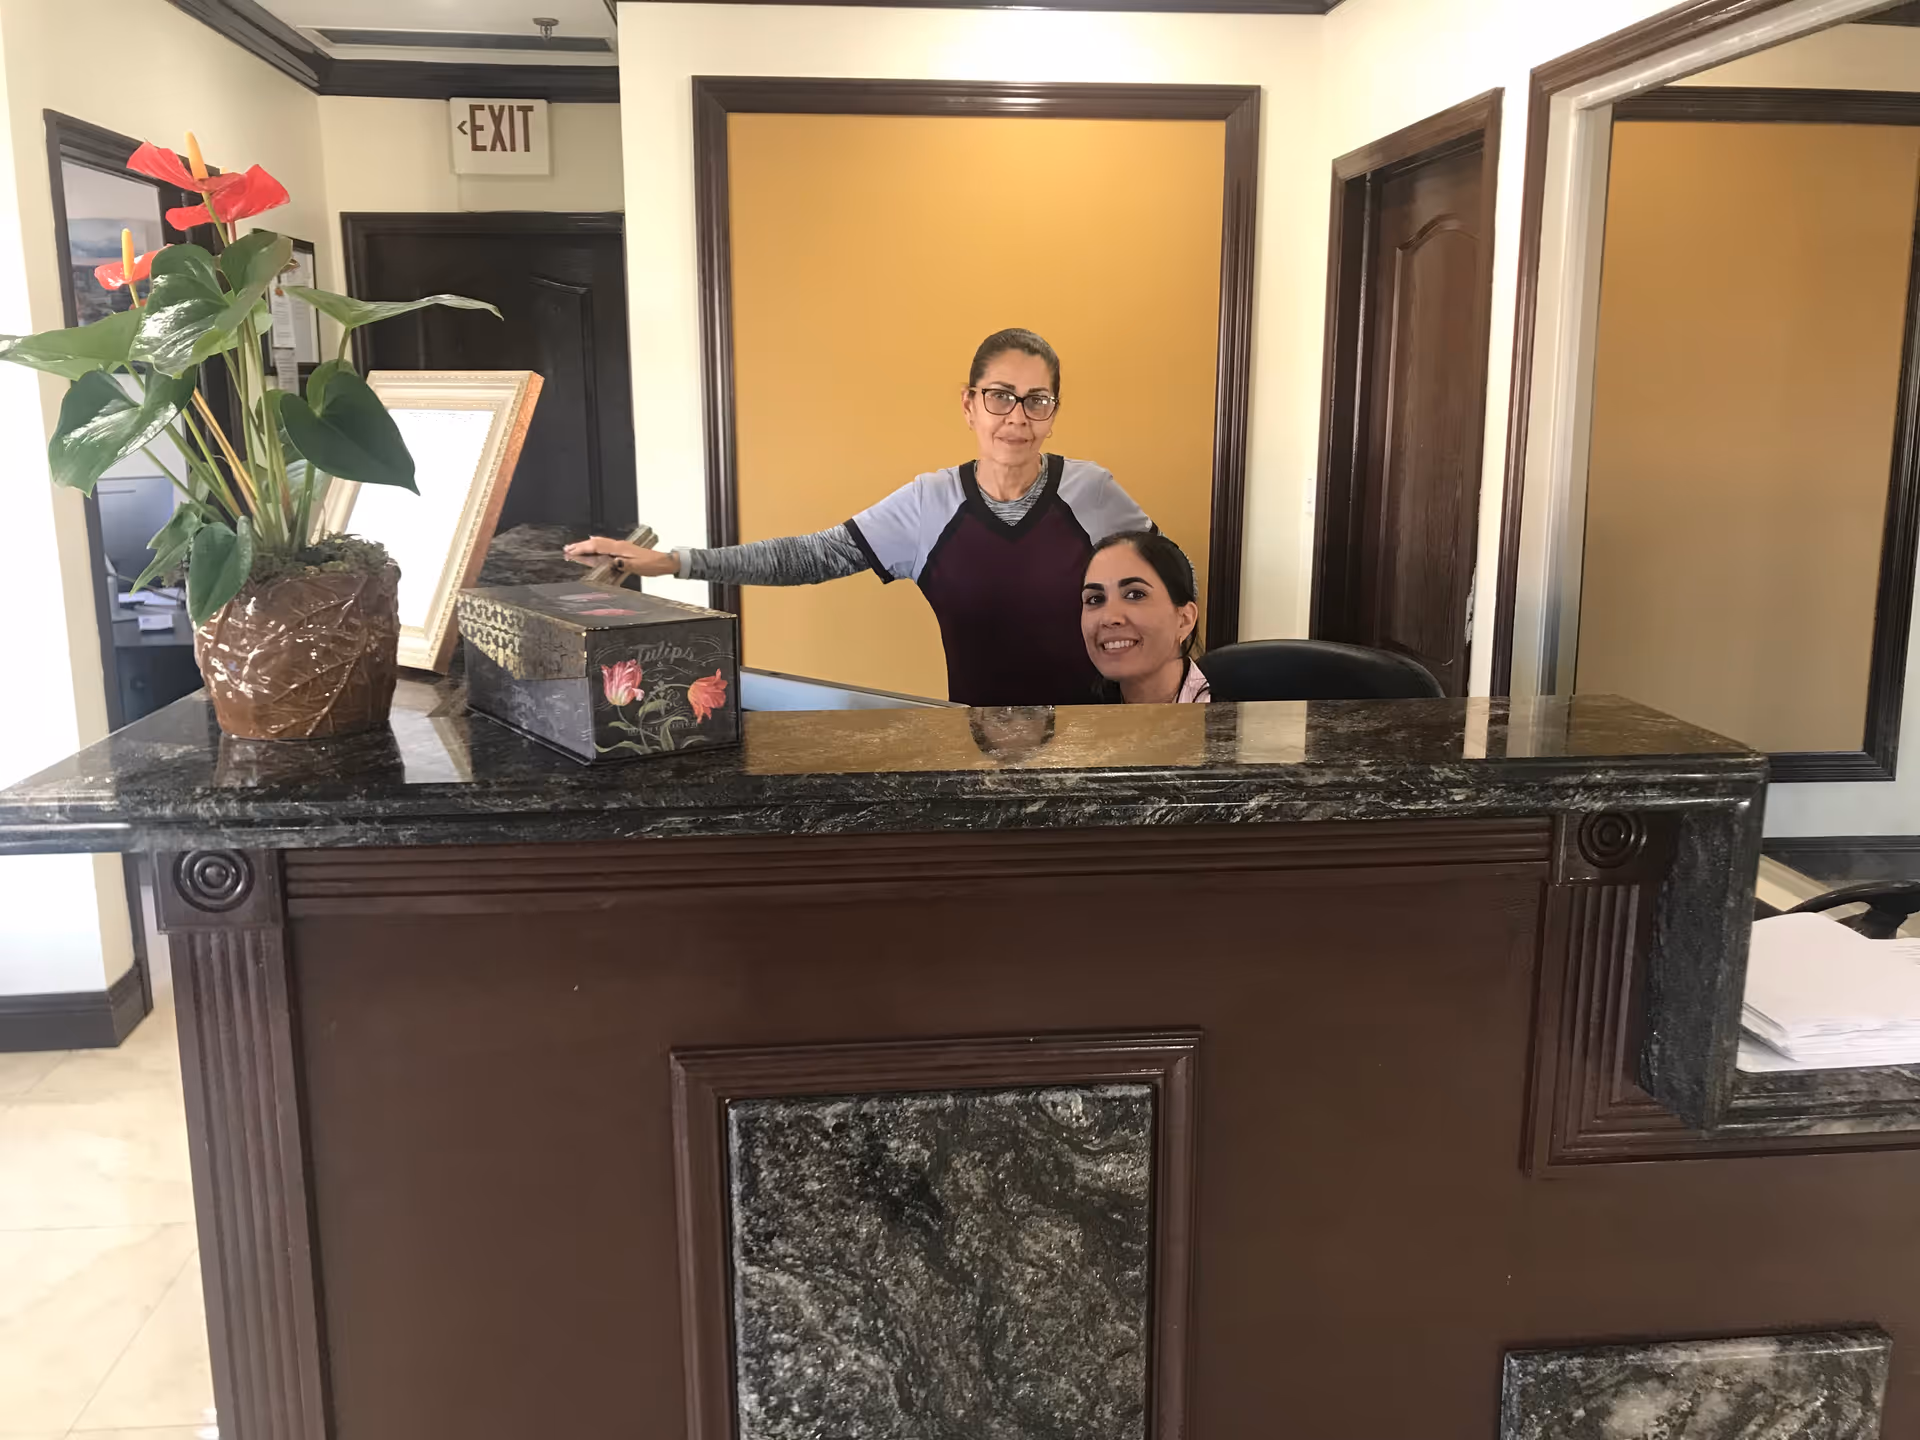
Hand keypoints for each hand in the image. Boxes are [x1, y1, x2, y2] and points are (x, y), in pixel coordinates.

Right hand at [563, 537, 678, 577]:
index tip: (571, 552)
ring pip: (599, 544)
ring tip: (573, 548)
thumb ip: (624, 564)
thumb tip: (612, 562)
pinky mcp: (622, 550)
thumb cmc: (652, 564)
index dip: (583, 549)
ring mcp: (620, 547)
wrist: (664, 561)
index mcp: (620, 548)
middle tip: (566, 550)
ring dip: (585, 546)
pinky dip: (594, 546)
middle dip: (580, 546)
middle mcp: (618, 545)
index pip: (597, 547)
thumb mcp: (638, 567)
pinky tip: (591, 546)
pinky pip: (604, 546)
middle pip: (595, 543)